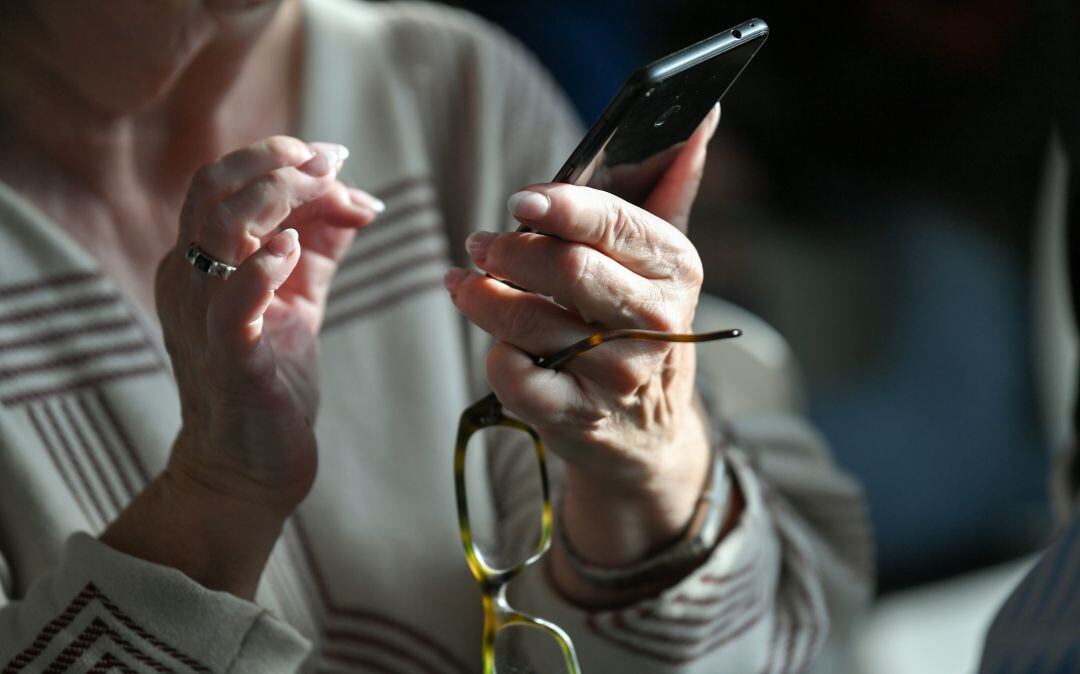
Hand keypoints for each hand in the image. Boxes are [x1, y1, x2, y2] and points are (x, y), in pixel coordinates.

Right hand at [156, 135, 380, 513]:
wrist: (250, 466)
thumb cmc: (271, 376)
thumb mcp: (298, 296)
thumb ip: (320, 244)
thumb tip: (358, 196)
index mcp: (201, 261)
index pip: (225, 182)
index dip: (278, 156)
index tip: (334, 156)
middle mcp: (189, 279)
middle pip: (214, 188)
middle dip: (278, 162)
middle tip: (332, 162)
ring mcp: (202, 317)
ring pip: (219, 228)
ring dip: (279, 197)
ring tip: (329, 191)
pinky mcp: (228, 358)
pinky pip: (232, 302)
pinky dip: (263, 265)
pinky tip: (294, 250)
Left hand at [445, 107, 720, 569]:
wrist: (646, 434)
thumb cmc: (643, 326)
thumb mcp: (664, 262)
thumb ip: (673, 188)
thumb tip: (703, 119)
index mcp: (675, 270)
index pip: (616, 224)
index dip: (562, 207)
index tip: (521, 199)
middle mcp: (654, 322)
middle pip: (568, 270)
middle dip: (511, 250)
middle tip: (480, 242)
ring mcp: (617, 375)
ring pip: (529, 322)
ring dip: (482, 296)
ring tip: (466, 281)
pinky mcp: (578, 418)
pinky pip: (516, 378)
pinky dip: (495, 355)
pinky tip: (494, 340)